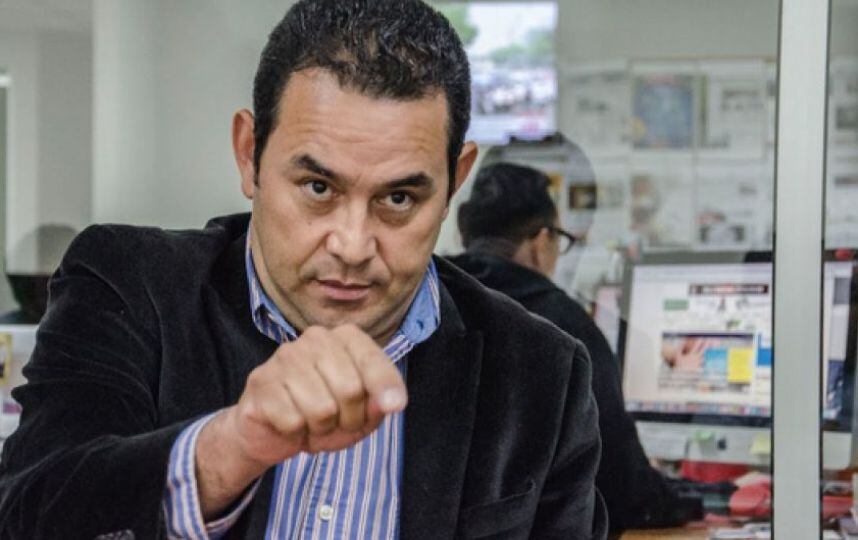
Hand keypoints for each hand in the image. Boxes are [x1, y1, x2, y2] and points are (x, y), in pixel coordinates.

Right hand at [195, 324, 406, 516]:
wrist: (271, 432)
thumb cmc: (324, 416)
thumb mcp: (361, 416)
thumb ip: (377, 405)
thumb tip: (391, 402)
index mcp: (345, 338)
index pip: (372, 359)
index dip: (386, 386)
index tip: (396, 406)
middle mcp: (315, 338)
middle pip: (350, 388)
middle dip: (349, 419)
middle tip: (338, 423)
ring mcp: (284, 357)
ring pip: (321, 408)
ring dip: (321, 429)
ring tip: (312, 423)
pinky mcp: (261, 381)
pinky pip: (293, 420)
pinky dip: (296, 433)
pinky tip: (289, 422)